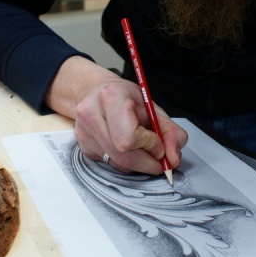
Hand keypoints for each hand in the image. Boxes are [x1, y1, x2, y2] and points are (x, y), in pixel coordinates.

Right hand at [45, 56, 187, 174]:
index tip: (159, 145)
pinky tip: (126, 148)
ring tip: (142, 148)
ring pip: (118, 164)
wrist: (97, 92)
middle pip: (123, 156)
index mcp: (111, 97)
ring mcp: (83, 132)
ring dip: (137, 163)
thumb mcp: (153, 108)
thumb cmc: (126, 98)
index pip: (129, 136)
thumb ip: (170, 132)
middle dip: (147, 162)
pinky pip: (110, 164)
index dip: (149, 145)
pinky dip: (124, 161)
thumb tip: (173, 159)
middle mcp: (91, 114)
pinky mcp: (83, 146)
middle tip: (160, 160)